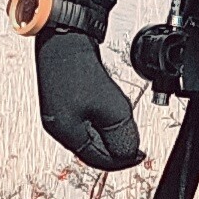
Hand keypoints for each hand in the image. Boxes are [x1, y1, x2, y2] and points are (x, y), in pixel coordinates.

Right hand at [37, 27, 142, 170]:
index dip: (123, 160)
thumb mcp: (112, 110)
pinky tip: (109, 104)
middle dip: (115, 144)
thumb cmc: (80, 69)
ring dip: (109, 129)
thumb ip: (122, 137)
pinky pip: (86, 118)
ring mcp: (58, 113)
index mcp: (66, 134)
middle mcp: (58, 126)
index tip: (140, 155)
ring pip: (90, 133)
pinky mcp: (63, 99)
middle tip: (134, 135)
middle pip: (93, 149)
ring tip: (120, 114)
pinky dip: (101, 117)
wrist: (65, 38)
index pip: (98, 161)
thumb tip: (127, 153)